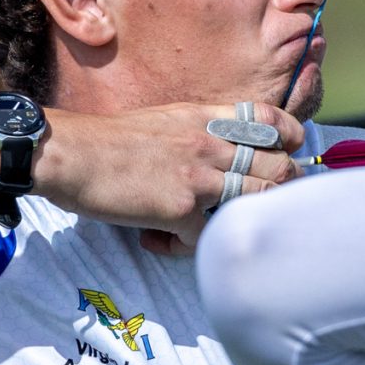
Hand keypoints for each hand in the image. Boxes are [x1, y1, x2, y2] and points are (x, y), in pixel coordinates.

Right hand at [33, 102, 304, 252]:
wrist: (72, 154)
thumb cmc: (110, 140)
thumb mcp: (166, 119)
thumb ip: (200, 130)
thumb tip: (224, 150)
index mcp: (206, 117)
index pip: (270, 118)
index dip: (291, 137)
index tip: (292, 152)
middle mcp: (211, 142)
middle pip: (277, 166)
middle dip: (285, 188)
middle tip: (265, 205)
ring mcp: (200, 175)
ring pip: (256, 200)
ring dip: (246, 219)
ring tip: (217, 227)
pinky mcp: (181, 208)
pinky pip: (206, 236)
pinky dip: (186, 247)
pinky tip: (158, 241)